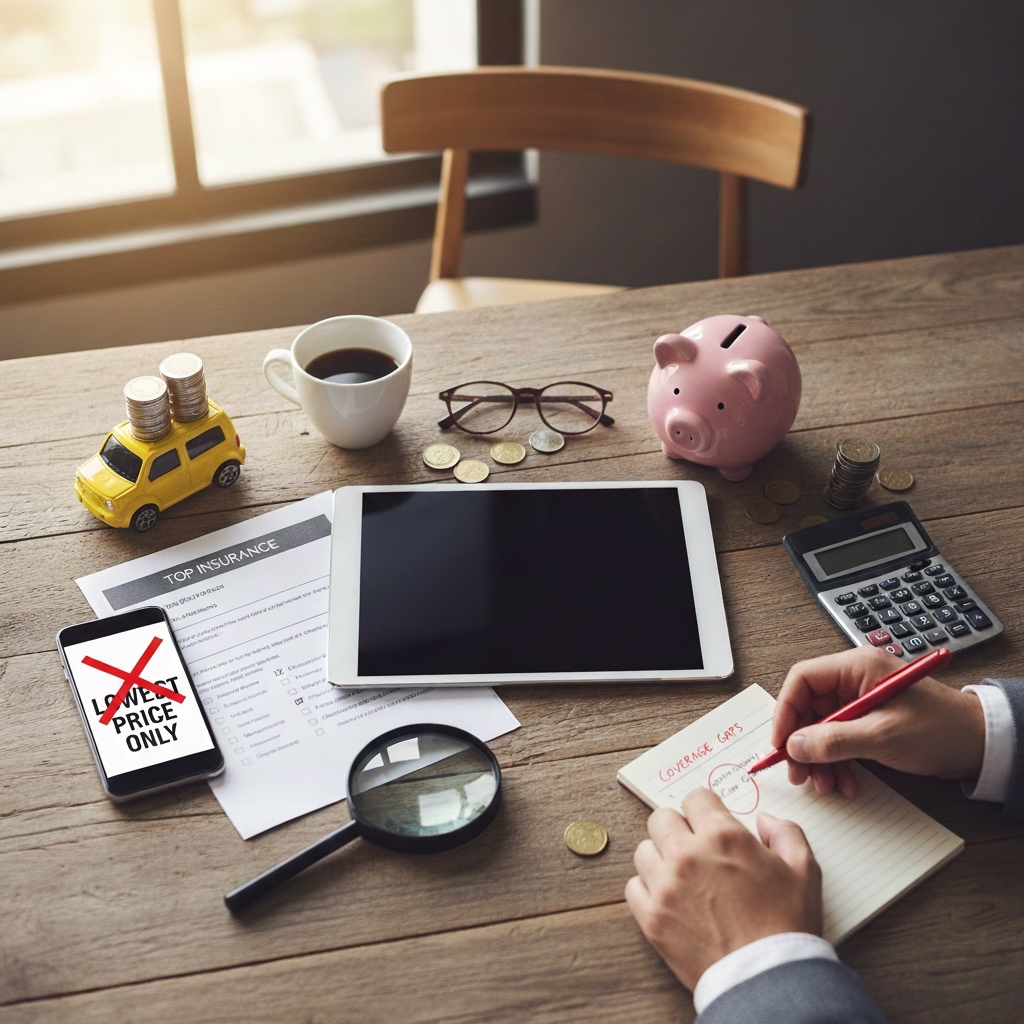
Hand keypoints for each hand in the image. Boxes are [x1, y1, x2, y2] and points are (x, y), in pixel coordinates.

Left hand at [625, 788, 821, 990]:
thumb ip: (785, 832)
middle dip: (679, 829)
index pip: (695, 798)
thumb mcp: (804, 870)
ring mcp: (665, 886)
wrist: (770, 981)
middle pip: (661, 818)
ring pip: (644, 851)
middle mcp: (687, 854)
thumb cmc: (788, 926)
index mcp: (723, 836)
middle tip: (695, 849)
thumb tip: (764, 820)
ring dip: (661, 859)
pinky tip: (670, 900)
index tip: (710, 824)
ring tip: (683, 877)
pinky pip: (633, 887)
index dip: (706, 810)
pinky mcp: (652, 918)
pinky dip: (648, 890)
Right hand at [771, 646, 985, 796]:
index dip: (785, 711)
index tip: (780, 743)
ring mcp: (861, 702)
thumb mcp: (884, 736)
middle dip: (801, 743)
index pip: (802, 680)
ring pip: (820, 728)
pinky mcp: (868, 722)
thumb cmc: (942, 729)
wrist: (981, 745)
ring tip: (823, 784)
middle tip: (797, 772)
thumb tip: (794, 746)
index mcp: (856, 668)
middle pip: (808, 707)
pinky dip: (836, 762)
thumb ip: (835, 740)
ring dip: (818, 758)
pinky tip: (844, 782)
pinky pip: (838, 740)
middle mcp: (854, 681)